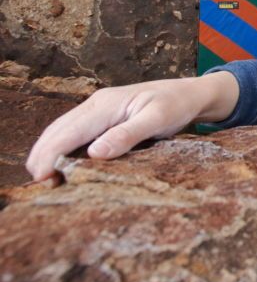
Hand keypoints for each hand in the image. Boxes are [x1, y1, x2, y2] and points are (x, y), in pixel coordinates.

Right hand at [26, 72, 238, 180]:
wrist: (190, 94)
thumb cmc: (177, 105)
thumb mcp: (158, 120)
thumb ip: (127, 135)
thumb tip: (94, 154)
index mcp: (105, 105)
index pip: (67, 132)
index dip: (50, 156)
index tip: (43, 179)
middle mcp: (95, 105)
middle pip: (56, 132)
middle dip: (43, 158)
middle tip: (43, 187)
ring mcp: (97, 110)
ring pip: (61, 132)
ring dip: (50, 154)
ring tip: (48, 182)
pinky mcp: (102, 118)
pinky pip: (75, 134)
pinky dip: (63, 150)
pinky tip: (63, 168)